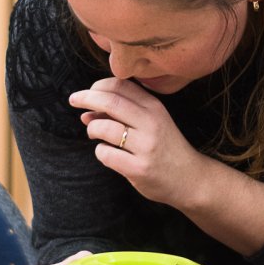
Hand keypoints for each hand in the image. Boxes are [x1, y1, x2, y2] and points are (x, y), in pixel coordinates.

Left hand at [69, 78, 207, 208]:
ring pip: (103, 128)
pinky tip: (109, 154)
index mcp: (154, 107)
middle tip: (73, 100)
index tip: (87, 93)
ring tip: (95, 134)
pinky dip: (100, 152)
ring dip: (92, 129)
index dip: (97, 86)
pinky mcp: (138, 168)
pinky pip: (105, 154)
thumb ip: (123, 113)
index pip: (120, 86)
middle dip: (86, 98)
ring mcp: (145, 146)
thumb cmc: (166, 148)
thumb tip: (86, 110)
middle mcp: (151, 123)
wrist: (190, 178)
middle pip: (110, 101)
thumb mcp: (152, 123)